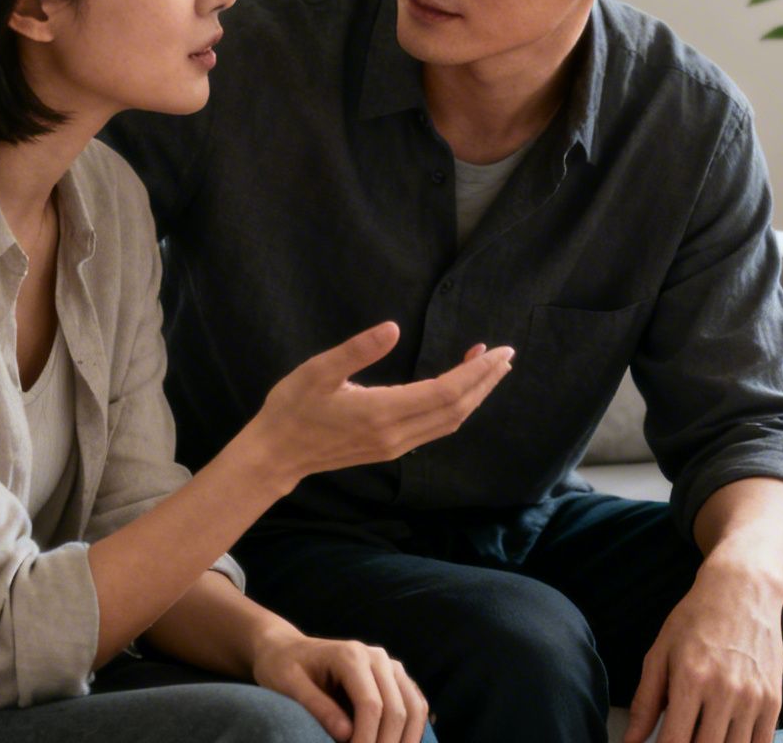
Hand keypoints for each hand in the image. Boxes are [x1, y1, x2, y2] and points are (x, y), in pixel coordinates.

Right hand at [243, 323, 512, 487]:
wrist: (276, 455)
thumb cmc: (293, 408)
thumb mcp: (318, 370)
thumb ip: (357, 350)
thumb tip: (393, 328)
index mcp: (382, 412)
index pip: (446, 393)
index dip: (477, 373)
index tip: (499, 351)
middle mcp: (396, 434)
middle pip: (457, 410)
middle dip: (485, 382)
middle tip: (506, 355)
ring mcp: (395, 445)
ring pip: (449, 422)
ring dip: (473, 395)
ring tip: (490, 369)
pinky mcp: (389, 447)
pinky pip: (436, 427)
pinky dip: (455, 406)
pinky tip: (457, 389)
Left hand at [252, 631, 428, 742]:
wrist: (288, 649)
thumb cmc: (283, 667)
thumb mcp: (289, 685)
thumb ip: (317, 707)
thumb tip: (347, 735)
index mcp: (350, 655)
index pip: (371, 705)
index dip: (367, 740)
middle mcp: (376, 657)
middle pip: (398, 709)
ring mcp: (389, 665)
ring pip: (415, 707)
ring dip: (406, 741)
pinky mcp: (395, 677)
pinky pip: (415, 704)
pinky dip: (411, 731)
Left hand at [624, 560, 782, 742]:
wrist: (742, 591)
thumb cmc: (695, 619)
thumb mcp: (660, 653)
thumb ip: (645, 702)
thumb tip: (630, 741)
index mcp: (690, 680)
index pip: (674, 742)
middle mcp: (725, 692)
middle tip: (680, 738)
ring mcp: (753, 698)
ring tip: (700, 735)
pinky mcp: (774, 701)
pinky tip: (725, 738)